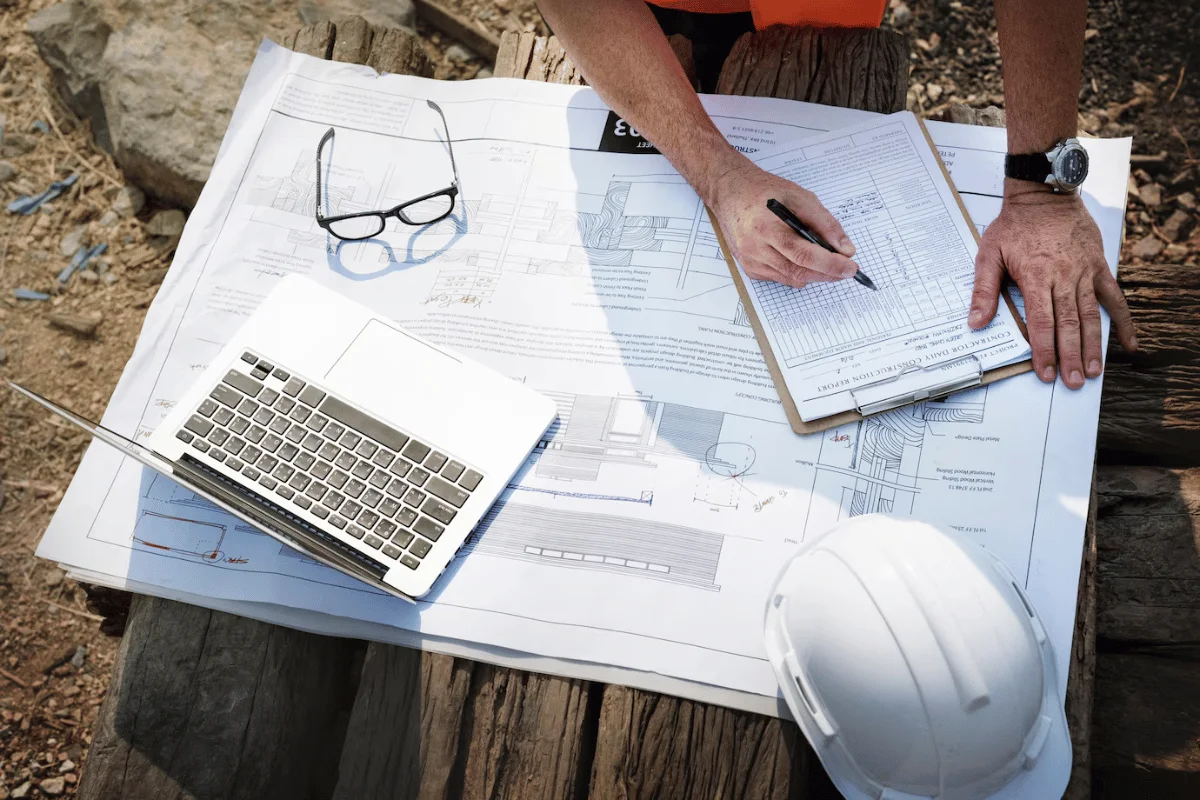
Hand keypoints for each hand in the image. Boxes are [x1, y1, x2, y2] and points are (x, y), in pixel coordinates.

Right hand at [707, 158, 858, 287]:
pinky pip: (780, 278)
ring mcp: (750, 260)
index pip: (804, 255)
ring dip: (813, 274)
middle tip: (846, 269)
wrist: (731, 192)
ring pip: (790, 279)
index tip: (850, 267)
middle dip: (827, 273)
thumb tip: (845, 249)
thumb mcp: (800, 197)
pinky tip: (801, 260)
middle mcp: (755, 248)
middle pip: (798, 272)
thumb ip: (824, 223)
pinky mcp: (749, 267)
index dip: (830, 264)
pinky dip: (796, 273)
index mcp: (766, 227)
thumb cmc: (765, 191)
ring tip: (828, 263)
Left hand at [968, 181, 1136, 388]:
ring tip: (1094, 371)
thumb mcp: (989, 254)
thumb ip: (984, 291)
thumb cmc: (1014, 225)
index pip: (1041, 323)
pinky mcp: (1098, 266)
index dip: (1044, 350)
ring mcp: (1084, 272)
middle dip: (1071, 356)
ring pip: (1091, 315)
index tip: (1046, 372)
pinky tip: (1128, 343)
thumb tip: (976, 323)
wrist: (1044, 195)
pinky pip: (1113, 296)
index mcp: (1036, 277)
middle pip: (1069, 324)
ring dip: (1093, 345)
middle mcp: (1064, 277)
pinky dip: (1123, 320)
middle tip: (1074, 382)